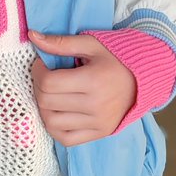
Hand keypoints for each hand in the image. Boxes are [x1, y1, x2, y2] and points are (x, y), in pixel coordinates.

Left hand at [28, 30, 136, 145]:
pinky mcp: (99, 133)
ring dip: (43, 107)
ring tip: (51, 94)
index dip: (38, 71)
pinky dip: (55, 127)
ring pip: (52, 122)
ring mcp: (97, 123)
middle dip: (39, 87)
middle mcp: (95, 105)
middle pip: (47, 102)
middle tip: (45, 77)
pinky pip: (65, 139)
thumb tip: (32, 37)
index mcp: (93, 80)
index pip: (49, 83)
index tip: (42, 64)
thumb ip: (61, 43)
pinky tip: (57, 112)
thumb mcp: (91, 44)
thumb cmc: (116, 59)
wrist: (143, 80)